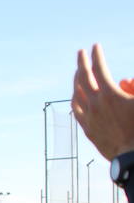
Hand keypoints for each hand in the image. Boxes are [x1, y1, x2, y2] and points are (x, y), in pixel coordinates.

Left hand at [72, 44, 133, 159]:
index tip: (95, 46)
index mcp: (110, 95)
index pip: (99, 69)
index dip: (97, 56)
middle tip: (81, 53)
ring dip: (76, 81)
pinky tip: (76, 96)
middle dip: (82, 63)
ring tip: (78, 73)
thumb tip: (126, 79)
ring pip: (76, 94)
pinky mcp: (87, 129)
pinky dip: (75, 98)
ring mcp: (89, 118)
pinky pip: (76, 110)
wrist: (133, 156)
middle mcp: (95, 105)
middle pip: (82, 79)